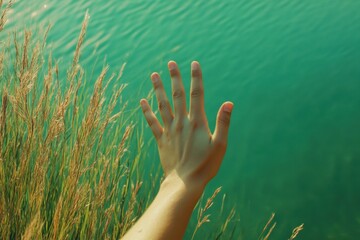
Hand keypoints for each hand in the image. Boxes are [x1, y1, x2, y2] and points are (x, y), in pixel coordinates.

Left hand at [140, 61, 232, 190]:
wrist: (185, 183)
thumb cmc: (205, 165)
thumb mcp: (220, 145)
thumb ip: (223, 122)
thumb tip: (228, 103)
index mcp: (197, 122)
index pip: (197, 94)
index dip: (196, 78)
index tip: (194, 64)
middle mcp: (181, 122)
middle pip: (177, 95)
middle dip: (175, 78)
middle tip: (171, 63)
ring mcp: (169, 130)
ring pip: (162, 105)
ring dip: (158, 89)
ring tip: (153, 75)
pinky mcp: (161, 140)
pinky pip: (152, 123)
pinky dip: (147, 112)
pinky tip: (142, 101)